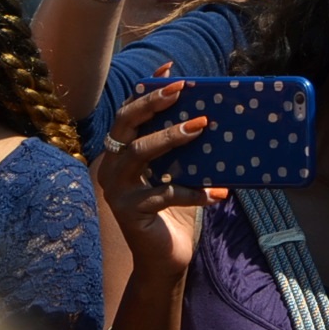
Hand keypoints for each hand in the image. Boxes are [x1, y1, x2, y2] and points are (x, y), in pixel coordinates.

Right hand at [95, 69, 225, 276]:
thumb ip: (181, 146)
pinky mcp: (129, 212)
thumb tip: (206, 112)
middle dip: (152, 102)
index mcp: (120, 152)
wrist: (165, 259)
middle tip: (180, 90)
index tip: (170, 70)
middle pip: (126, 123)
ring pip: (138, 152)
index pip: (130, 111)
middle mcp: (111, 166)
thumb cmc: (174, 210)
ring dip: (170, 137)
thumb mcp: (178, 171)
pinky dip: (193, 191)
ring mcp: (117, 189)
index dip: (147, 89)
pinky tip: (217, 193)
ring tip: (200, 127)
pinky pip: (164, 193)